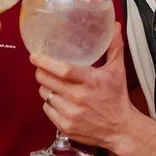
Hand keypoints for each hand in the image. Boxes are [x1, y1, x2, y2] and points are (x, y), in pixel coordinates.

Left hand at [32, 25, 135, 149]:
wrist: (121, 129)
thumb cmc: (117, 97)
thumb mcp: (117, 71)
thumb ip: (114, 47)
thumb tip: (116, 26)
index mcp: (91, 81)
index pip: (63, 70)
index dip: (45, 61)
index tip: (35, 55)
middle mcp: (79, 98)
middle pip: (47, 80)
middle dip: (41, 72)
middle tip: (42, 67)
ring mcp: (71, 114)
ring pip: (45, 94)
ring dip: (46, 87)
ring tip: (55, 84)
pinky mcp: (65, 127)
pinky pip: (47, 109)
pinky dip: (50, 103)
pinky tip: (60, 100)